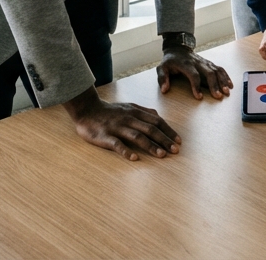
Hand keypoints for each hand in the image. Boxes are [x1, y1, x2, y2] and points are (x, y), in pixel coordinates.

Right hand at [63, 87, 180, 160]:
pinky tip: (134, 158)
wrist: (87, 110)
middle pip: (150, 129)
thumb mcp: (128, 106)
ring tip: (161, 155)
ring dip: (150, 146)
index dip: (168, 131)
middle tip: (175, 151)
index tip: (178, 141)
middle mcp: (128, 119)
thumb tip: (158, 116)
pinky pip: (117, 144)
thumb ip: (143, 111)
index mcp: (135, 112)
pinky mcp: (105, 136)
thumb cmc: (110, 111)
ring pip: (137, 136)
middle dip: (164, 139)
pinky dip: (126, 151)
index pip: (156, 121)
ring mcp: (117, 127)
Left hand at [157, 47, 233, 99]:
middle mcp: (198, 63)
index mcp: (186, 64)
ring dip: (222, 81)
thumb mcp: (162, 67)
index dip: (196, 86)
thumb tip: (165, 89)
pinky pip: (219, 69)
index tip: (199, 97)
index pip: (193, 75)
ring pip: (216, 70)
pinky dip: (226, 76)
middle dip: (215, 85)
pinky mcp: (209, 63)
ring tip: (227, 92)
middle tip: (218, 96)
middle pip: (209, 73)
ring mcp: (205, 62)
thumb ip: (163, 78)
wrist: (178, 48)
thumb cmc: (170, 61)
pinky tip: (230, 84)